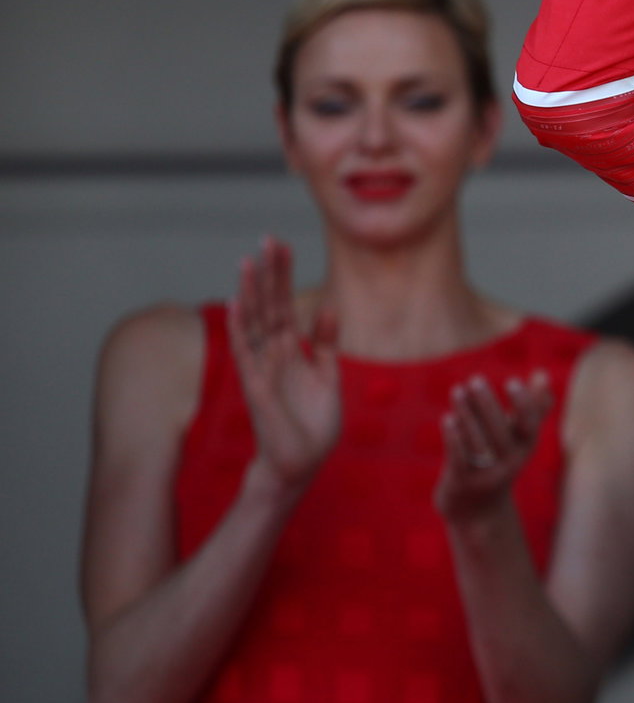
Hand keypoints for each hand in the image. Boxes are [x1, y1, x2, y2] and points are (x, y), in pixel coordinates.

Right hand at [227, 237, 340, 493]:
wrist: (301, 464)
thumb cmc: (313, 426)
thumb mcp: (329, 378)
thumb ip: (327, 344)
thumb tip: (329, 307)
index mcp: (292, 350)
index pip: (284, 304)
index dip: (283, 275)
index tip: (282, 244)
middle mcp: (273, 354)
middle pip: (268, 305)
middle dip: (269, 273)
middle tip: (268, 238)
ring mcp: (262, 368)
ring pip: (253, 323)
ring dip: (250, 293)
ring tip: (248, 261)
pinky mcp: (256, 386)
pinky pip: (245, 353)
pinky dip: (240, 329)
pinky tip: (235, 304)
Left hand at [434, 370, 552, 523]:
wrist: (479, 512)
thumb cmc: (499, 463)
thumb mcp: (518, 438)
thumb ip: (532, 407)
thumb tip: (542, 374)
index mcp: (524, 448)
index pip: (529, 425)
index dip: (523, 404)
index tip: (511, 381)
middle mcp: (509, 463)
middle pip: (500, 431)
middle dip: (487, 404)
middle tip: (475, 379)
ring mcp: (486, 475)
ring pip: (477, 442)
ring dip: (467, 414)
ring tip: (457, 390)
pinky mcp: (463, 483)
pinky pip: (459, 459)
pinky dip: (454, 438)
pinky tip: (447, 418)